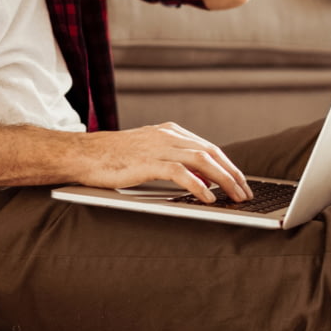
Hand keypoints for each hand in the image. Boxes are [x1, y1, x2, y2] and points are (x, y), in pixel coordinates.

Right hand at [76, 122, 251, 202]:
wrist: (84, 155)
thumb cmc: (113, 159)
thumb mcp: (150, 156)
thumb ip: (175, 163)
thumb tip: (203, 180)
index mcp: (171, 133)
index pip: (209, 149)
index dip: (228, 166)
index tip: (241, 183)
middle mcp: (169, 136)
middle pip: (212, 153)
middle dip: (233, 174)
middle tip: (246, 193)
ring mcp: (159, 147)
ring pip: (203, 160)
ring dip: (224, 180)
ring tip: (235, 197)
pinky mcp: (148, 161)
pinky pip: (181, 173)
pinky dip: (198, 185)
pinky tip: (209, 198)